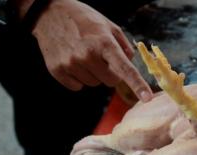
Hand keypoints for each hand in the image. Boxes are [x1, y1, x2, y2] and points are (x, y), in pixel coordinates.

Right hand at [31, 0, 152, 100]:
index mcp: (104, 43)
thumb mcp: (108, 26)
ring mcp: (71, 64)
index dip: (137, 85)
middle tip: (101, 57)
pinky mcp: (58, 71)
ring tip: (83, 54)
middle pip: (111, 81)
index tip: (146, 98)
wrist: (49, 14)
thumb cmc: (83, 19)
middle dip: (111, 72)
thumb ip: (124, 46)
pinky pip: (78, 86)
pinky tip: (73, 61)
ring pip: (94, 84)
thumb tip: (130, 63)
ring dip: (93, 74)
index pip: (125, 69)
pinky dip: (78, 77)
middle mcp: (88, 55)